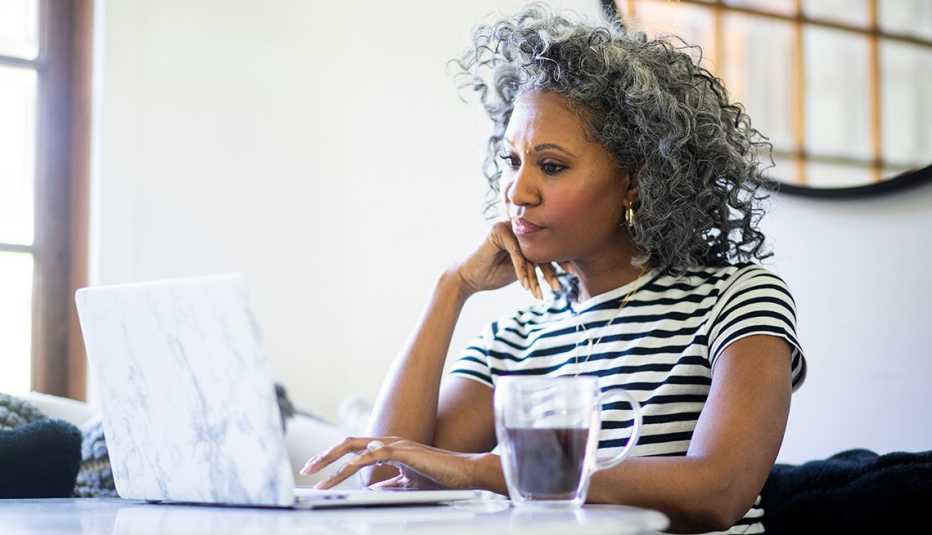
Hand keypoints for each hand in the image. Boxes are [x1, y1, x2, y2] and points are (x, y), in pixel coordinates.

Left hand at [300, 436, 484, 490]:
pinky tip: (344, 471)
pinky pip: (374, 455)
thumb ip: (389, 484)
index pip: (354, 450)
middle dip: (324, 457)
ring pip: (356, 449)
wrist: (465, 473)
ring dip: (333, 464)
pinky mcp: (404, 452)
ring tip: (318, 478)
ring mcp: (396, 445)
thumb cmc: (440, 477)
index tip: (316, 471)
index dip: (333, 459)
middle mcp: (389, 442)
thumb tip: (371, 489)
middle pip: (348, 444)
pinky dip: (356, 463)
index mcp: (389, 448)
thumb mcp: (408, 484)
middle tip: (306, 470)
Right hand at [451, 220, 569, 300]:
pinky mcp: (498, 231)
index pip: (546, 245)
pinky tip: (524, 286)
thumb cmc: (492, 275)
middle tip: (558, 287)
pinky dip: (521, 270)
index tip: (572, 274)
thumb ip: (536, 264)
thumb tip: (563, 267)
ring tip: (539, 294)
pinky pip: (516, 252)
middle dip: (551, 270)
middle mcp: (518, 226)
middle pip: (541, 246)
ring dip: (534, 276)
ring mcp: (508, 225)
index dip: (559, 260)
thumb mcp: (521, 270)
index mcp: (524, 233)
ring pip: (529, 251)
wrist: (467, 278)